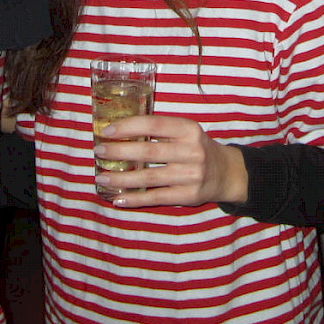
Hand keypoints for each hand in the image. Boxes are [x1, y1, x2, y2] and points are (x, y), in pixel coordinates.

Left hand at [94, 115, 246, 208]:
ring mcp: (191, 175)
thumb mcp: (186, 132)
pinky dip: (135, 199)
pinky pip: (156, 198)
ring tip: (101, 177)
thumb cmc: (196, 147)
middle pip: (149, 151)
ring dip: (121, 179)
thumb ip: (160, 130)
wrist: (225, 172)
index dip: (129, 126)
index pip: (154, 124)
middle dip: (120, 152)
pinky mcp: (188, 196)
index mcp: (189, 129)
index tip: (107, 131)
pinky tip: (117, 199)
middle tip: (98, 151)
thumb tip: (119, 131)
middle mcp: (192, 151)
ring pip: (149, 178)